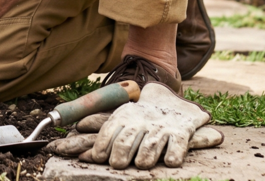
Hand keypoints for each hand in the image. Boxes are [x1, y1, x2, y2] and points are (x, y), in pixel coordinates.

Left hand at [46, 120, 221, 160]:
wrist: (172, 100)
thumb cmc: (140, 116)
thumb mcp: (121, 120)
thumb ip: (106, 138)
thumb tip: (82, 157)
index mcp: (124, 117)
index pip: (108, 131)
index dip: (101, 146)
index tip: (96, 158)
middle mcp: (142, 122)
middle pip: (127, 140)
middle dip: (120, 155)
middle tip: (118, 165)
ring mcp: (162, 127)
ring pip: (151, 145)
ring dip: (145, 157)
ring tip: (142, 164)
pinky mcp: (182, 131)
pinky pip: (177, 145)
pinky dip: (173, 155)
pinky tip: (169, 161)